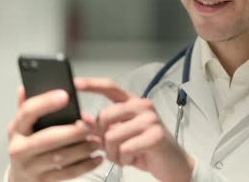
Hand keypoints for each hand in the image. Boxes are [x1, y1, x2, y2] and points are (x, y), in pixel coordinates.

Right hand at [7, 86, 102, 181]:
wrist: (20, 177)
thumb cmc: (27, 145)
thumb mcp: (23, 125)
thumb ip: (27, 107)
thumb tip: (25, 87)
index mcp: (16, 129)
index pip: (28, 112)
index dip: (46, 103)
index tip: (65, 95)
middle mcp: (19, 149)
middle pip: (47, 138)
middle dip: (72, 132)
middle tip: (89, 125)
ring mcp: (30, 167)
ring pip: (59, 157)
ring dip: (82, 149)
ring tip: (97, 141)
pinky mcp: (43, 181)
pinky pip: (67, 174)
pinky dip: (85, 166)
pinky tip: (96, 158)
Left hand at [75, 78, 195, 181]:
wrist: (173, 164)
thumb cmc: (146, 148)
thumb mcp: (121, 136)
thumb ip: (102, 127)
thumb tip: (83, 120)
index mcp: (133, 103)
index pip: (110, 87)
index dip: (92, 84)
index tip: (75, 83)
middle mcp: (142, 106)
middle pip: (104, 116)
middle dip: (102, 138)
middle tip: (112, 149)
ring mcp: (150, 119)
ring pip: (112, 135)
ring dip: (113, 153)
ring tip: (124, 156)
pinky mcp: (155, 135)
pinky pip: (124, 148)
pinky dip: (124, 159)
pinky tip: (133, 159)